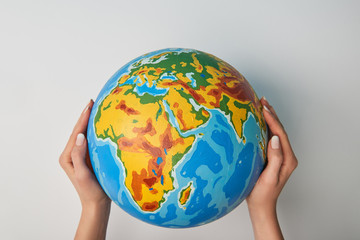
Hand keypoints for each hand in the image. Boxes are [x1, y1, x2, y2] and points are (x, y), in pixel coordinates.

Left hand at [59, 100, 110, 239]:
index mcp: (67, 157)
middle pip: (78, 132)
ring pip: (83, 135)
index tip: (89, 105)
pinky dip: (94, 131)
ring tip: (96, 110)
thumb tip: (80, 136)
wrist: (96, 204)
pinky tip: (100, 126)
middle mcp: (71, 155)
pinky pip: (89, 141)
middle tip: (93, 102)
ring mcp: (78, 156)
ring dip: (89, 122)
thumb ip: (79, 155)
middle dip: (85, 117)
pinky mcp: (86, 158)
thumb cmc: (90, 191)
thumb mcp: (83, 174)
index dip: (83, 118)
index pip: (76, 133)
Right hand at [246, 97, 297, 239]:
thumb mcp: (269, 177)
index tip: (263, 107)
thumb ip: (274, 158)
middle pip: (280, 130)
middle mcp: (286, 156)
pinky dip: (265, 127)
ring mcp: (280, 156)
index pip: (281, 134)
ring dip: (269, 119)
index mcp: (288, 159)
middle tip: (262, 100)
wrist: (261, 206)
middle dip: (272, 114)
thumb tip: (275, 138)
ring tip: (261, 106)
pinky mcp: (273, 157)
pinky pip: (270, 138)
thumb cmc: (262, 194)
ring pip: (275, 133)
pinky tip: (258, 122)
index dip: (272, 119)